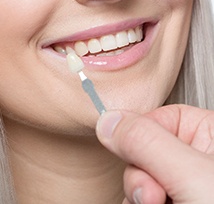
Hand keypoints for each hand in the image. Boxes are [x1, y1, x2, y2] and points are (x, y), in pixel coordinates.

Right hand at [96, 105, 213, 203]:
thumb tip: (108, 121)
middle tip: (155, 197)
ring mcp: (184, 182)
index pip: (158, 117)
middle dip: (141, 176)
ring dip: (138, 195)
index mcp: (208, 132)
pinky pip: (140, 197)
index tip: (137, 158)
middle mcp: (195, 155)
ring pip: (139, 177)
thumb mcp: (190, 174)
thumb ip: (147, 142)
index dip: (140, 138)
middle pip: (143, 150)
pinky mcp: (174, 200)